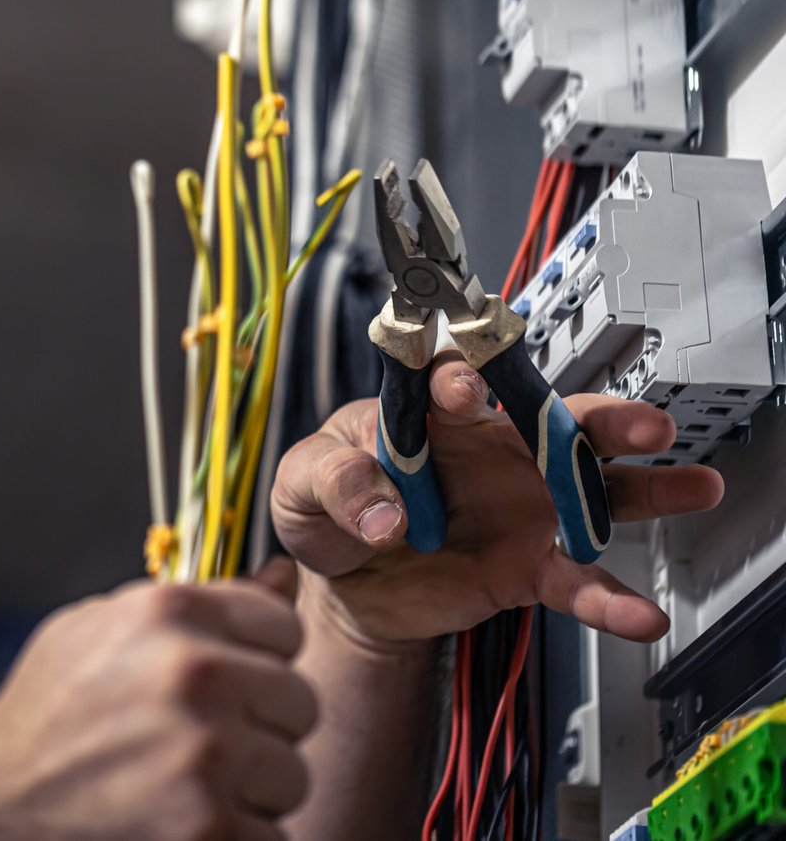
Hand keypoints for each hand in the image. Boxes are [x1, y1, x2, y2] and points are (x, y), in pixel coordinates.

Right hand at [0, 560, 315, 840]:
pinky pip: (273, 836)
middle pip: (299, 701)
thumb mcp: (100, 631)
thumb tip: (283, 576)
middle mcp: (195, 675)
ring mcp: (206, 756)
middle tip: (199, 745)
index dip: (257, 660)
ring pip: (291, 773)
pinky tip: (181, 826)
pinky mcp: (211, 830)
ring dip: (250, 790)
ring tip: (185, 788)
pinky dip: (235, 840)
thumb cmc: (44, 720)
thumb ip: (200, 602)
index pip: (283, 626)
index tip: (226, 685)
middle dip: (259, 728)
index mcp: (169, 613)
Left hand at [272, 351, 723, 645]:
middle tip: (641, 422)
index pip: (454, 384)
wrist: (345, 581)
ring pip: (591, 492)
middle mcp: (490, 451)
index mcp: (431, 415)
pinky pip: (574, 581)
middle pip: (555, 424)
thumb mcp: (302, 484)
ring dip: (644, 488)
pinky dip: (607, 599)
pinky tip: (639, 614)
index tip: (460, 389)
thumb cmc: (328, 506)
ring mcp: (519, 508)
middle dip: (602, 418)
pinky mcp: (525, 567)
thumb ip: (334, 483)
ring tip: (694, 485)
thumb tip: (378, 515)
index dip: (460, 382)